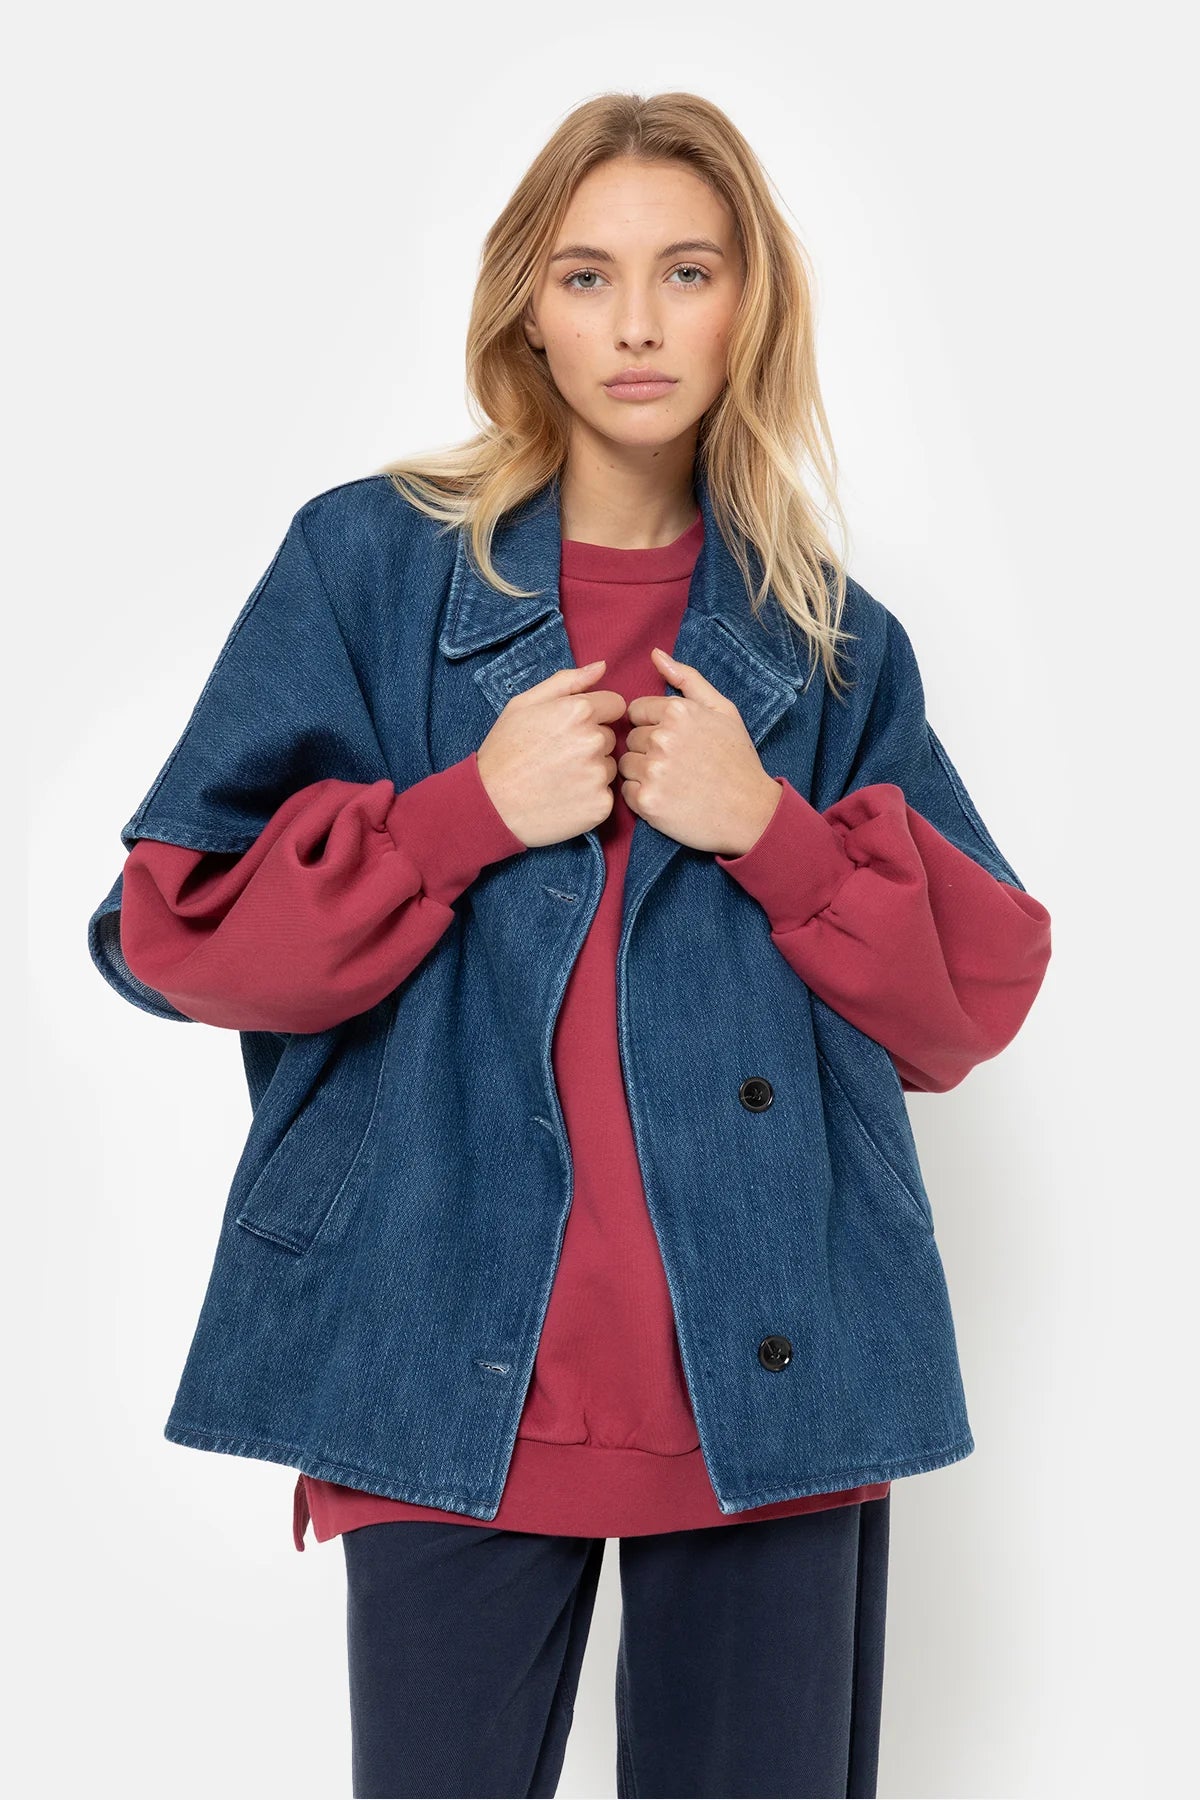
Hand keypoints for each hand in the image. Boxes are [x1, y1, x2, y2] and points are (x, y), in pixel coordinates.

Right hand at [476, 659, 625, 846]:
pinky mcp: (601, 805)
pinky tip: (564, 797)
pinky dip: (590, 797)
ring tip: (559, 778)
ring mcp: (599, 775)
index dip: (595, 715)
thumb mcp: (524, 704)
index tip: (572, 729)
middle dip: (591, 743)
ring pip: (608, 766)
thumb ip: (567, 682)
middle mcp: (594, 741)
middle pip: (611, 737)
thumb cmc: (504, 751)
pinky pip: (606, 794)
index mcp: (579, 711)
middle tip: (557, 757)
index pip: (615, 705)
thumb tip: (602, 666)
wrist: (490, 805)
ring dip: (591, 771)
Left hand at [620, 647, 781, 854]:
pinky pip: (626, 792)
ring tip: (673, 782)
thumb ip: (687, 679)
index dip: (654, 726)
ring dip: (643, 773)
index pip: (637, 711)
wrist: (751, 813)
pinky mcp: (647, 801)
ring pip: (625, 765)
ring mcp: (653, 771)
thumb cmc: (737, 759)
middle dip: (648, 750)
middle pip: (631, 738)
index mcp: (677, 711)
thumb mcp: (723, 710)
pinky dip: (642, 796)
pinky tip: (666, 798)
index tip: (675, 742)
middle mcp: (662, 739)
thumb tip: (655, 654)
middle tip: (678, 765)